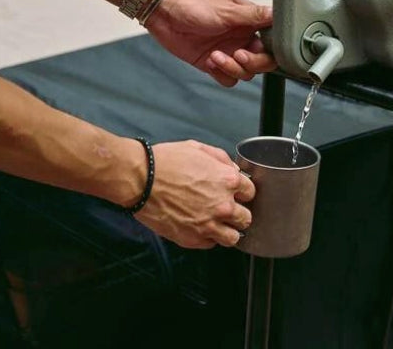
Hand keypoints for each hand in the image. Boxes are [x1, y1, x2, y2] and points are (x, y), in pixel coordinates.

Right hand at [136, 141, 254, 248]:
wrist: (142, 179)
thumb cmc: (166, 162)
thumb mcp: (198, 148)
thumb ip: (221, 159)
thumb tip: (232, 169)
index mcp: (227, 181)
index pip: (251, 192)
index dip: (243, 191)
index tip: (237, 193)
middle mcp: (222, 205)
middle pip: (246, 218)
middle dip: (239, 213)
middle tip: (229, 210)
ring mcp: (208, 224)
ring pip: (233, 237)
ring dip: (228, 230)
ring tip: (219, 224)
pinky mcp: (193, 239)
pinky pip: (211, 244)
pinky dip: (209, 237)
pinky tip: (201, 226)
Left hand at [147, 0, 275, 85]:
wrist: (166, 14)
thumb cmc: (194, 5)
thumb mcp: (227, 9)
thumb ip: (253, 15)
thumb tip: (277, 13)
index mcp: (250, 23)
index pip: (273, 43)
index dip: (269, 51)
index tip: (255, 48)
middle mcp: (242, 38)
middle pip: (263, 62)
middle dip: (252, 63)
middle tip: (237, 55)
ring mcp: (229, 51)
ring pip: (245, 73)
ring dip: (232, 68)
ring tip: (215, 56)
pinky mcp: (214, 63)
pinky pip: (227, 79)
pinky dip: (220, 74)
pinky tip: (209, 61)